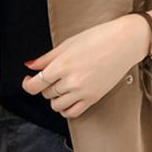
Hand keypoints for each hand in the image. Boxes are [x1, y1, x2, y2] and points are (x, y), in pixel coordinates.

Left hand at [21, 14, 150, 117]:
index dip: (27, 84)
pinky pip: (72, 112)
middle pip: (46, 93)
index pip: (35, 84)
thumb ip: (47, 58)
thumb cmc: (99, 38)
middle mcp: (71, 81)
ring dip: (54, 98)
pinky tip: (67, 99)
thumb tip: (31, 66)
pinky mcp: (93, 98)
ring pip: (56, 105)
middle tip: (51, 76)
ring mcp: (83, 92)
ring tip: (60, 87)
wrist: (124, 42)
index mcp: (62, 65)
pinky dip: (65, 109)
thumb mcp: (67, 44)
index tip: (28, 80)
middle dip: (45, 86)